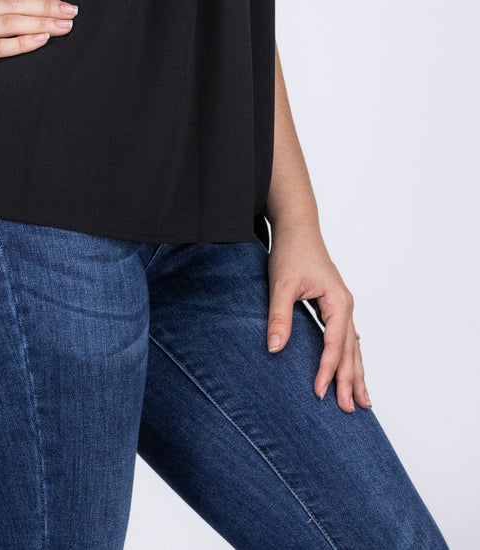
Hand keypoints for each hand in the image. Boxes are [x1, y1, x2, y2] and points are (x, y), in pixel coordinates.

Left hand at [266, 222, 370, 412]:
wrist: (297, 228)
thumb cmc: (291, 252)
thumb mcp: (281, 284)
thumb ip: (280, 316)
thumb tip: (275, 349)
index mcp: (337, 301)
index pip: (334, 344)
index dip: (328, 369)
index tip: (320, 392)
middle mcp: (345, 305)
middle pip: (350, 350)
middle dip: (350, 380)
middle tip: (349, 409)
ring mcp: (342, 306)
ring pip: (353, 347)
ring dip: (357, 374)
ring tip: (364, 402)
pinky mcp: (335, 306)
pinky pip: (346, 338)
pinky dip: (350, 358)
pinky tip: (353, 372)